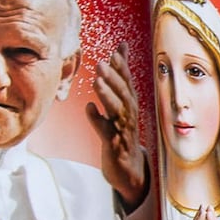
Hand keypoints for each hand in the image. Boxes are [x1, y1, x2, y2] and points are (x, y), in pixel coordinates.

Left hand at [85, 46, 147, 204]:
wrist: (130, 172)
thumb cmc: (122, 135)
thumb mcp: (121, 107)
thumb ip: (117, 82)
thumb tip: (115, 57)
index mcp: (130, 106)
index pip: (128, 82)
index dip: (124, 66)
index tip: (119, 48)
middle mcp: (129, 116)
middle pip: (125, 94)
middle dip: (115, 78)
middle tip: (103, 62)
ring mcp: (123, 131)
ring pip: (118, 111)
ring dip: (108, 95)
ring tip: (97, 81)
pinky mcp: (114, 145)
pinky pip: (106, 131)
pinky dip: (98, 119)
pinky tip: (89, 108)